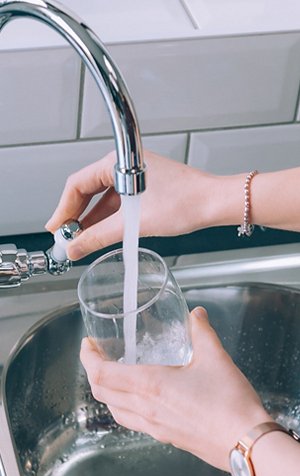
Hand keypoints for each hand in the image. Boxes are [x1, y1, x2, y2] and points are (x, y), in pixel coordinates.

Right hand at [45, 150, 217, 259]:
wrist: (216, 203)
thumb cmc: (186, 202)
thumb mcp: (135, 223)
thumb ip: (99, 236)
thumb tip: (76, 247)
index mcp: (117, 162)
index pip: (77, 184)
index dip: (62, 209)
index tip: (55, 229)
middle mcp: (124, 165)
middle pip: (87, 190)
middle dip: (75, 215)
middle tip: (65, 237)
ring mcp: (135, 176)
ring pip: (103, 198)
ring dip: (91, 219)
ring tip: (81, 240)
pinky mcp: (144, 187)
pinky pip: (118, 202)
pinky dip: (108, 218)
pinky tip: (102, 233)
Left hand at [80, 307, 269, 470]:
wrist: (246, 442)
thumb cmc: (229, 404)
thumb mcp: (214, 357)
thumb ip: (201, 331)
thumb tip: (196, 315)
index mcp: (150, 386)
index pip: (102, 374)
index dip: (88, 358)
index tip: (87, 345)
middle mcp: (146, 408)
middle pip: (102, 393)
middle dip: (93, 372)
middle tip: (96, 356)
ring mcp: (154, 426)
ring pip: (115, 410)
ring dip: (106, 391)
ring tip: (113, 375)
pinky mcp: (166, 436)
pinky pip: (133, 421)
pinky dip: (124, 407)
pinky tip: (139, 399)